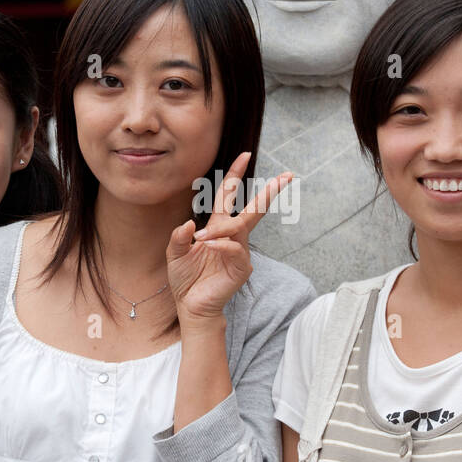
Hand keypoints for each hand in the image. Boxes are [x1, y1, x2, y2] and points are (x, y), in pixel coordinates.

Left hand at [166, 152, 292, 325]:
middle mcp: (232, 236)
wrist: (191, 307)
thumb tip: (190, 224)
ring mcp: (240, 252)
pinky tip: (209, 247)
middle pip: (253, 209)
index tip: (245, 155)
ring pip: (240, 229)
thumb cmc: (185, 279)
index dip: (235, 175)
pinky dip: (222, 246)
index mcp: (217, 228)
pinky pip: (236, 250)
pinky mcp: (241, 268)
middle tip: (286, 176)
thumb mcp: (175, 254)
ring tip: (202, 240)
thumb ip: (179, 237)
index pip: (228, 196)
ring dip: (221, 230)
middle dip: (269, 192)